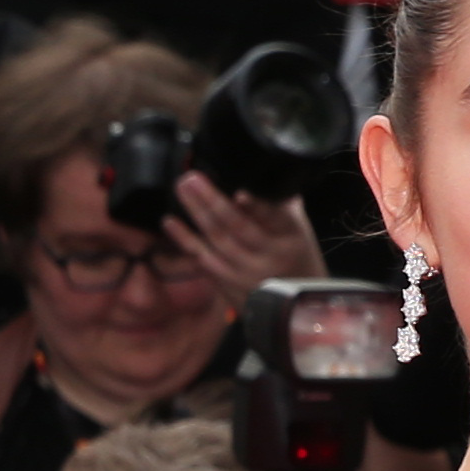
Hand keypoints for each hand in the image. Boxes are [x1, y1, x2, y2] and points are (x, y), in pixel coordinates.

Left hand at [167, 174, 318, 308]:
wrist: (297, 303)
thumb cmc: (296, 257)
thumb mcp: (298, 229)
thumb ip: (280, 202)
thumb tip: (261, 167)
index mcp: (292, 236)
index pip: (276, 218)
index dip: (258, 207)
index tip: (240, 194)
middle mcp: (270, 255)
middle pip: (239, 227)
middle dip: (213, 201)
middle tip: (192, 179)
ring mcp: (248, 271)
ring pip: (218, 241)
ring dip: (196, 213)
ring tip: (182, 189)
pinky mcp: (229, 283)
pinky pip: (204, 259)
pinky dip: (186, 240)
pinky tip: (171, 222)